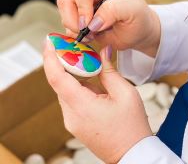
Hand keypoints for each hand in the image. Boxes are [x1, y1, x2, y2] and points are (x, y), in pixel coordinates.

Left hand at [44, 40, 151, 163]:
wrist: (132, 154)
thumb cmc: (132, 127)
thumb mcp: (125, 93)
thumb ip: (109, 70)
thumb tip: (103, 51)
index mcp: (82, 106)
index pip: (57, 78)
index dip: (50, 58)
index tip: (49, 42)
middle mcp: (71, 115)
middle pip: (60, 82)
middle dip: (64, 61)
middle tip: (71, 44)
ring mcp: (72, 121)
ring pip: (66, 90)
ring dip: (74, 74)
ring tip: (87, 61)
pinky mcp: (76, 123)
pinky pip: (72, 99)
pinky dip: (78, 86)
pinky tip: (92, 80)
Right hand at [57, 0, 160, 57]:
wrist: (137, 31)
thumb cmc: (138, 17)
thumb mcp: (133, 11)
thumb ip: (114, 10)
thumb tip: (93, 22)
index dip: (82, 5)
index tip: (88, 23)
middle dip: (74, 20)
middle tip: (88, 33)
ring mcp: (81, 2)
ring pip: (64, 12)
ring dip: (74, 28)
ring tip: (93, 36)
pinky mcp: (78, 16)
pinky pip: (66, 24)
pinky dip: (74, 34)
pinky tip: (90, 37)